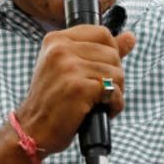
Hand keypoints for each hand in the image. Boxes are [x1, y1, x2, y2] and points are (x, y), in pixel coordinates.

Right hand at [14, 26, 135, 153]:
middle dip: (114, 75)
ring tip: (97, 102)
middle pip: (112, 53)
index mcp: (56, 40)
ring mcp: (69, 67)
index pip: (102, 33)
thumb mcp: (70, 67)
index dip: (111, 52)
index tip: (100, 70)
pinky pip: (114, 91)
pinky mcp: (78, 87)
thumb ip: (100, 50)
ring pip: (117, 73)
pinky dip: (114, 105)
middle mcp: (60, 49)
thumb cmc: (53, 101)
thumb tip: (131, 37)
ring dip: (115, 92)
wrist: (32, 130)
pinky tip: (100, 111)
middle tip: (98, 91)